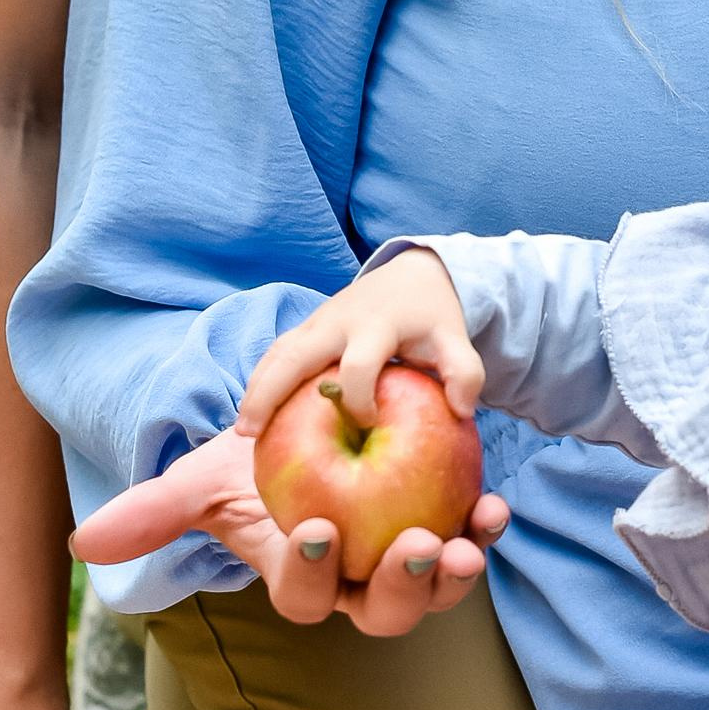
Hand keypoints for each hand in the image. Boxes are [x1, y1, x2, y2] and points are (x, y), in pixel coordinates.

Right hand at [70, 417, 509, 639]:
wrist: (301, 433)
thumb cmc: (246, 469)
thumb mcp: (199, 481)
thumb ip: (150, 515)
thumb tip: (86, 545)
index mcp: (298, 581)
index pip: (304, 596)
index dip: (309, 576)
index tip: (313, 533)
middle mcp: (355, 586)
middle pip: (382, 611)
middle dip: (403, 589)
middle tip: (419, 549)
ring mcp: (404, 564)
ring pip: (435, 591)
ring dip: (455, 573)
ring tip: (466, 540)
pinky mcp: (445, 529)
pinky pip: (471, 539)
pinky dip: (484, 527)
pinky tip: (492, 506)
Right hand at [237, 252, 483, 444]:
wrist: (414, 275)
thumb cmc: (433, 319)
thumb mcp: (455, 341)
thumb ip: (465, 373)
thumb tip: (463, 411)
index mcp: (376, 326)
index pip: (358, 366)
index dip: (359, 399)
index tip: (369, 423)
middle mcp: (338, 322)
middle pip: (293, 356)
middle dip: (270, 393)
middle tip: (249, 434)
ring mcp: (317, 323)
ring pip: (276, 353)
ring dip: (256, 389)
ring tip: (243, 432)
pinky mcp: (308, 328)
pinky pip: (277, 353)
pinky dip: (261, 381)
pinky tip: (253, 415)